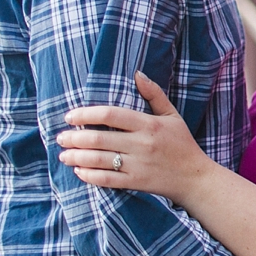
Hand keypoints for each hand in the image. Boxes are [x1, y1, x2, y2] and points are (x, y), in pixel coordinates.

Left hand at [57, 72, 215, 205]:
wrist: (194, 177)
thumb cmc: (181, 143)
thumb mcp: (172, 115)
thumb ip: (154, 94)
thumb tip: (137, 74)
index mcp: (149, 124)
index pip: (111, 114)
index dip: (86, 114)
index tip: (70, 116)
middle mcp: (142, 143)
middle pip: (99, 138)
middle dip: (75, 137)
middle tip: (61, 137)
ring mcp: (139, 164)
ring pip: (99, 159)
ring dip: (77, 157)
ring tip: (64, 155)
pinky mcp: (136, 182)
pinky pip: (107, 179)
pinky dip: (89, 176)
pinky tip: (79, 172)